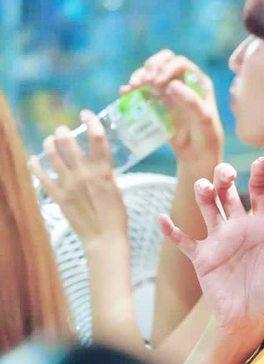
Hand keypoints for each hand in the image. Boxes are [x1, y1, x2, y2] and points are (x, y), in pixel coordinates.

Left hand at [29, 110, 127, 247]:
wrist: (104, 238)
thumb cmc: (116, 216)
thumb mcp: (117, 190)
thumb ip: (105, 174)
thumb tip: (98, 164)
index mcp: (103, 171)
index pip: (98, 139)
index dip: (91, 122)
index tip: (86, 113)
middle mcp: (84, 174)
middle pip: (68, 143)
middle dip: (63, 132)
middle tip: (62, 131)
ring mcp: (68, 184)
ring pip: (52, 155)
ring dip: (49, 144)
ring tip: (49, 141)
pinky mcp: (58, 196)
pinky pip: (41, 177)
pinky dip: (36, 166)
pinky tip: (34, 159)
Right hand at [121, 50, 222, 169]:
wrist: (197, 156)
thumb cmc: (206, 137)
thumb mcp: (203, 120)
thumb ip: (191, 102)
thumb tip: (172, 85)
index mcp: (198, 82)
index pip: (180, 63)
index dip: (167, 67)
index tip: (158, 81)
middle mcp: (184, 83)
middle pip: (164, 61)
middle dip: (151, 66)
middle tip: (144, 81)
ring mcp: (169, 91)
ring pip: (151, 73)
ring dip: (140, 75)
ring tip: (133, 86)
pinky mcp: (158, 103)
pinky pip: (143, 89)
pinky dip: (133, 88)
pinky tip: (125, 92)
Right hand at [159, 158, 263, 360]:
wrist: (245, 321)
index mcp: (263, 229)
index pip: (260, 196)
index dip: (260, 178)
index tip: (261, 161)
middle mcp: (239, 229)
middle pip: (229, 195)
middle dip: (225, 179)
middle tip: (225, 173)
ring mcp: (219, 241)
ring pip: (207, 208)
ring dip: (203, 195)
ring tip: (203, 187)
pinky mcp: (202, 257)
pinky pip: (184, 240)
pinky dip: (172, 230)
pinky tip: (162, 219)